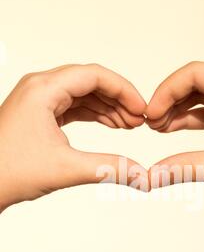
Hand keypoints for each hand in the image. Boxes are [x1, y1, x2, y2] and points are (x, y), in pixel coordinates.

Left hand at [0, 64, 147, 211]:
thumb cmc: (8, 172)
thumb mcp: (66, 169)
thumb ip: (109, 168)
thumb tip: (142, 176)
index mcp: (43, 90)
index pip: (94, 75)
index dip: (124, 90)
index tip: (142, 109)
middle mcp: (40, 88)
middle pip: (90, 82)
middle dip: (118, 99)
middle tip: (139, 121)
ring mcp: (38, 100)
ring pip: (82, 94)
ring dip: (107, 107)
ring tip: (129, 125)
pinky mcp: (38, 113)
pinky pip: (73, 106)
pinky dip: (94, 114)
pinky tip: (111, 125)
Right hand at [146, 62, 203, 212]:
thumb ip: (191, 168)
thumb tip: (155, 174)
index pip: (195, 74)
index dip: (167, 89)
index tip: (150, 111)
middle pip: (194, 83)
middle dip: (169, 100)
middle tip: (148, 121)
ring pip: (198, 99)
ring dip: (175, 110)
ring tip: (155, 126)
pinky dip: (185, 121)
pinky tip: (169, 129)